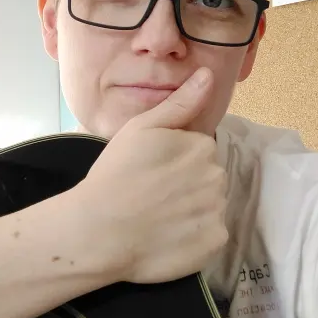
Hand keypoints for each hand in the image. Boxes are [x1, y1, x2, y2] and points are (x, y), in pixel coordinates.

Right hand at [76, 68, 227, 283]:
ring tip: (159, 218)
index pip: (199, 151)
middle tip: (153, 194)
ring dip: (192, 210)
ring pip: (210, 206)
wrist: (100, 231)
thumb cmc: (116, 174)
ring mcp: (218, 211)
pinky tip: (169, 236)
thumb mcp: (142, 128)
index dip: (175, 161)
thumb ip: (180, 103)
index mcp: (202, 145)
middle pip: (208, 177)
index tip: (152, 172)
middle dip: (188, 184)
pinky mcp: (215, 242)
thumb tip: (209, 75)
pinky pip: (211, 235)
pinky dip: (195, 237)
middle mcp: (217, 176)